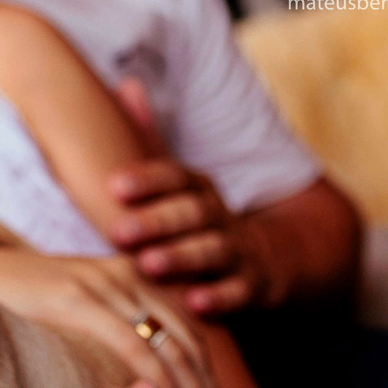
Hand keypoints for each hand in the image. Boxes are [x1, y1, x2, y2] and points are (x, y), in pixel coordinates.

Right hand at [0, 247, 216, 387]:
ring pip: (168, 342)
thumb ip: (113, 325)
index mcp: (129, 274)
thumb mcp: (79, 309)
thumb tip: (146, 376)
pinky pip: (133, 344)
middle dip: (205, 385)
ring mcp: (101, 283)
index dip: (206, 372)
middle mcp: (124, 273)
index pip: (187, 327)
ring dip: (189, 387)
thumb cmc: (25, 299)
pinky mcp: (77, 297)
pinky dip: (156, 376)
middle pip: (187, 336)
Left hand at [112, 80, 274, 315]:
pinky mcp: (255, 286)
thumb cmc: (201, 216)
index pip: (174, 176)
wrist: (273, 255)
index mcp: (197, 187)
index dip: (147, 180)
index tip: (113, 185)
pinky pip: (239, 292)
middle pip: (190, 213)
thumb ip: (150, 137)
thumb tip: (126, 84)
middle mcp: (218, 214)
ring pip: (212, 251)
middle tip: (119, 231)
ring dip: (182, 258)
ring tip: (150, 264)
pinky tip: (194, 304)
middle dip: (155, 221)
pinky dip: (219, 298)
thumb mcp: (180, 178)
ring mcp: (239, 249)